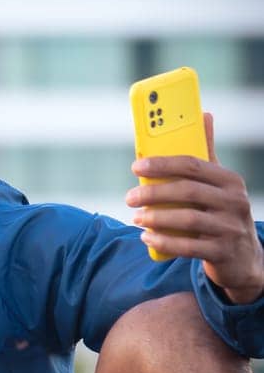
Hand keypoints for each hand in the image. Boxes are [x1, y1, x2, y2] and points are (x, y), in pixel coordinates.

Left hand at [126, 113, 263, 303]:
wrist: (244, 257)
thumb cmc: (222, 213)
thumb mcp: (219, 185)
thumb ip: (208, 155)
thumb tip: (204, 115)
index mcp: (230, 181)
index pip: (193, 165)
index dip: (163, 164)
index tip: (136, 166)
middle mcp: (234, 202)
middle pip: (188, 192)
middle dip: (154, 193)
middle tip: (130, 197)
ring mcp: (230, 228)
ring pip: (188, 220)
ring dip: (157, 218)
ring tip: (136, 218)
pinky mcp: (222, 252)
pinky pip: (189, 247)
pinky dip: (165, 242)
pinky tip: (147, 238)